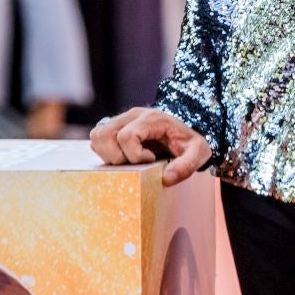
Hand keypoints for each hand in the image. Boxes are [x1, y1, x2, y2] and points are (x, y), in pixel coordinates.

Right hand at [88, 107, 209, 185]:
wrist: (187, 128)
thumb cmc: (190, 141)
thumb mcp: (198, 153)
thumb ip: (186, 166)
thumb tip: (166, 179)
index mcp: (151, 119)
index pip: (127, 136)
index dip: (135, 155)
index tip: (151, 160)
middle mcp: (133, 115)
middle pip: (105, 134)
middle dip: (116, 157)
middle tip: (135, 164)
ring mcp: (122, 119)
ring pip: (97, 134)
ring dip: (107, 154)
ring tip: (127, 161)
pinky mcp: (115, 126)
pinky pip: (97, 137)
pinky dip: (105, 151)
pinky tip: (123, 157)